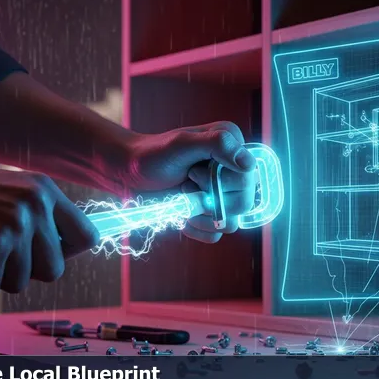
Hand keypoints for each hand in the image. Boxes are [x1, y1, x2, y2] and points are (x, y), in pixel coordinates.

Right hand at [0, 162, 98, 295]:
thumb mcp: (9, 191)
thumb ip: (38, 215)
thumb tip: (66, 250)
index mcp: (45, 189)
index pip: (87, 236)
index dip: (67, 253)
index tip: (46, 255)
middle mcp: (36, 204)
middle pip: (55, 269)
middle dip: (26, 271)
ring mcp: (14, 225)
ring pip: (22, 282)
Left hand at [123, 121, 256, 242]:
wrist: (130, 174)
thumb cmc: (154, 154)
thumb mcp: (183, 143)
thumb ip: (218, 145)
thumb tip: (249, 163)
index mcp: (234, 148)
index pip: (248, 177)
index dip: (220, 182)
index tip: (193, 172)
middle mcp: (234, 172)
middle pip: (244, 203)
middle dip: (209, 199)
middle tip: (186, 185)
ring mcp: (224, 196)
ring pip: (231, 223)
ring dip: (200, 216)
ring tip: (182, 198)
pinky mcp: (212, 216)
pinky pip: (216, 235)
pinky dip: (195, 228)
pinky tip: (181, 213)